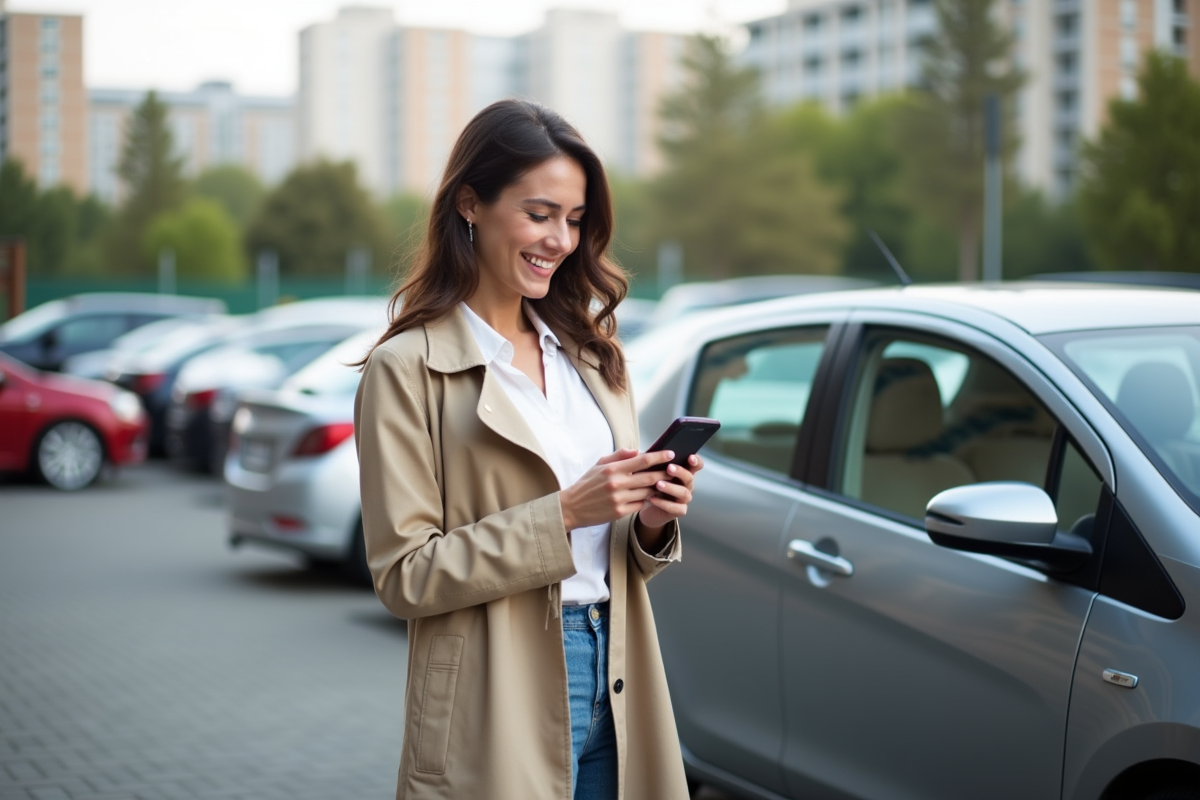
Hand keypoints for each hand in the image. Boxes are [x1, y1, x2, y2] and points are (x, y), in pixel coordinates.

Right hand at [559, 448, 673, 530]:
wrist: (571, 507)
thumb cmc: (587, 484)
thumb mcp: (599, 464)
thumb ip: (619, 455)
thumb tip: (638, 451)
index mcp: (612, 469)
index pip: (642, 460)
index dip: (659, 457)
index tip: (671, 454)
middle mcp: (617, 483)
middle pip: (650, 477)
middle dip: (665, 473)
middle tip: (675, 470)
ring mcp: (619, 499)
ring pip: (648, 492)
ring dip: (659, 488)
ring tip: (667, 483)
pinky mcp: (619, 512)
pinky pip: (641, 505)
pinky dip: (648, 500)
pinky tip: (653, 497)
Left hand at [636, 454, 703, 533]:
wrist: (644, 504)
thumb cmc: (649, 483)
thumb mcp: (650, 470)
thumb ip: (651, 461)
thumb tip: (640, 452)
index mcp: (683, 472)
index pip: (696, 465)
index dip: (696, 461)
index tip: (690, 457)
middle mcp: (686, 485)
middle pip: (689, 477)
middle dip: (680, 472)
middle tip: (668, 468)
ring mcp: (684, 499)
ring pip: (683, 493)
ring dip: (671, 488)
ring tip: (658, 484)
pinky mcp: (679, 511)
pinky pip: (675, 508)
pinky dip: (663, 503)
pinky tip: (652, 498)